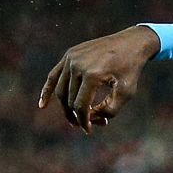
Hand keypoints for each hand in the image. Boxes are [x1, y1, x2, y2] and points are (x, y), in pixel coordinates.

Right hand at [38, 25, 159, 133]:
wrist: (131, 43)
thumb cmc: (130, 69)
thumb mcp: (126, 93)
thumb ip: (109, 109)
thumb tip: (90, 118)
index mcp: (92, 74)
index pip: (80, 106)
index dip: (83, 121)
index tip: (89, 130)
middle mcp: (78, 65)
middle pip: (70, 100)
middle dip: (78, 116)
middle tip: (88, 125)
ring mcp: (71, 58)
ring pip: (61, 91)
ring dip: (66, 108)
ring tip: (74, 119)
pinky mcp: (69, 54)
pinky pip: (53, 75)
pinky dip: (47, 90)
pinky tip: (42, 105)